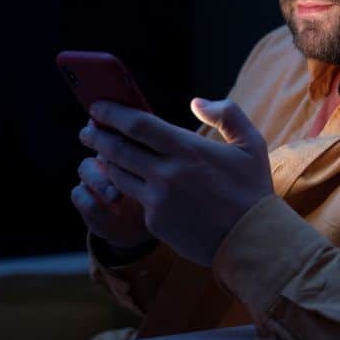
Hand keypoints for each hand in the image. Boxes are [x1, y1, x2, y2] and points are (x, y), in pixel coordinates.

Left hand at [78, 98, 273, 266]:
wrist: (251, 238)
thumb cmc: (252, 188)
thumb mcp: (251, 144)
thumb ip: (227, 115)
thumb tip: (197, 102)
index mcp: (188, 149)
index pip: (138, 125)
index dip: (112, 113)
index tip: (97, 106)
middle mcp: (168, 173)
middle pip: (118, 149)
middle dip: (97, 135)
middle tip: (87, 129)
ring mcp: (158, 199)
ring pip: (118, 175)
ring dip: (105, 161)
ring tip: (100, 152)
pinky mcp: (154, 221)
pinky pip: (135, 199)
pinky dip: (127, 186)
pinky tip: (124, 180)